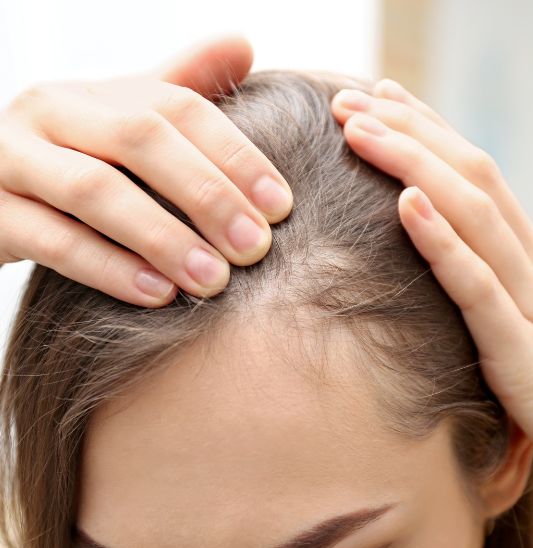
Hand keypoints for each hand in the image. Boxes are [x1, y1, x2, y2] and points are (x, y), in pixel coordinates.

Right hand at [0, 35, 292, 306]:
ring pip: (94, 191)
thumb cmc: (79, 162)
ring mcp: (12, 160)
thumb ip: (181, 89)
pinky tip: (158, 295)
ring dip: (163, 238)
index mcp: (97, 93)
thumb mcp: (126, 124)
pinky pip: (52, 241)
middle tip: (254, 248)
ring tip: (213, 280)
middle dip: (206, 194)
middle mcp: (53, 112)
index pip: (179, 108)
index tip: (281, 207)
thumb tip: (244, 43)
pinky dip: (110, 268)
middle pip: (140, 139)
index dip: (237, 155)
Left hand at [331, 80, 532, 517]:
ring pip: (471, 216)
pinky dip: (441, 242)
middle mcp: (531, 268)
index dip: (428, 134)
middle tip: (351, 98)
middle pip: (469, 179)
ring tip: (360, 129)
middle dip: (409, 132)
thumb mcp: (523, 327)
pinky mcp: (524, 354)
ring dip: (411, 166)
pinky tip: (405, 205)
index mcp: (528, 261)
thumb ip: (486, 289)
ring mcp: (531, 305)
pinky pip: (478, 287)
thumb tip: (439, 259)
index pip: (475, 178)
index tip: (380, 102)